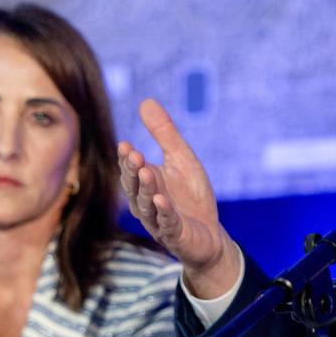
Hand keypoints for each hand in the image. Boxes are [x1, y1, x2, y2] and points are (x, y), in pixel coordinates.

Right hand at [118, 98, 240, 298]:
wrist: (210, 235)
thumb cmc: (191, 196)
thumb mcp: (182, 159)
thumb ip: (164, 134)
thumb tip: (146, 101)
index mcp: (144, 185)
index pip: (131, 170)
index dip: (127, 159)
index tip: (126, 144)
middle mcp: (146, 204)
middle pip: (134, 186)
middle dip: (133, 170)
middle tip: (133, 154)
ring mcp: (159, 221)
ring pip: (147, 205)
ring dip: (146, 188)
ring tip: (146, 170)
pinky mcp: (175, 235)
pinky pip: (167, 223)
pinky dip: (164, 212)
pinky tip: (161, 200)